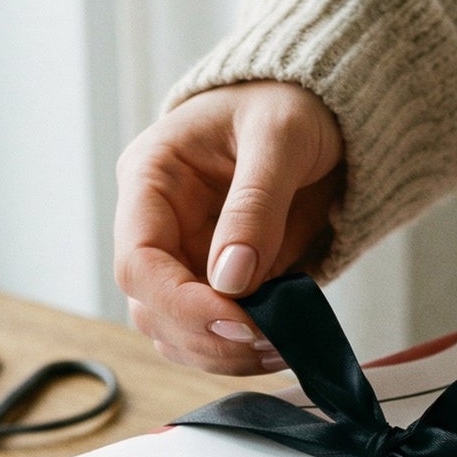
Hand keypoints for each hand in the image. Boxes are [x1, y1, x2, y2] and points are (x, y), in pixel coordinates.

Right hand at [114, 81, 344, 373]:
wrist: (318, 108)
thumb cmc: (290, 102)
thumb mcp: (281, 136)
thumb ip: (255, 205)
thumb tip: (231, 280)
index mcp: (151, 179)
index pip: (138, 262)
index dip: (182, 304)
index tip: (240, 322)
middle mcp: (156, 226)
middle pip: (152, 310)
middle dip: (209, 337)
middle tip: (272, 341)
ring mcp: (183, 259)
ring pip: (178, 334)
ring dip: (226, 355)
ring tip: (283, 345)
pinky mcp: (214, 284)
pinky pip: (212, 336)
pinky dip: (242, 352)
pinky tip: (281, 343)